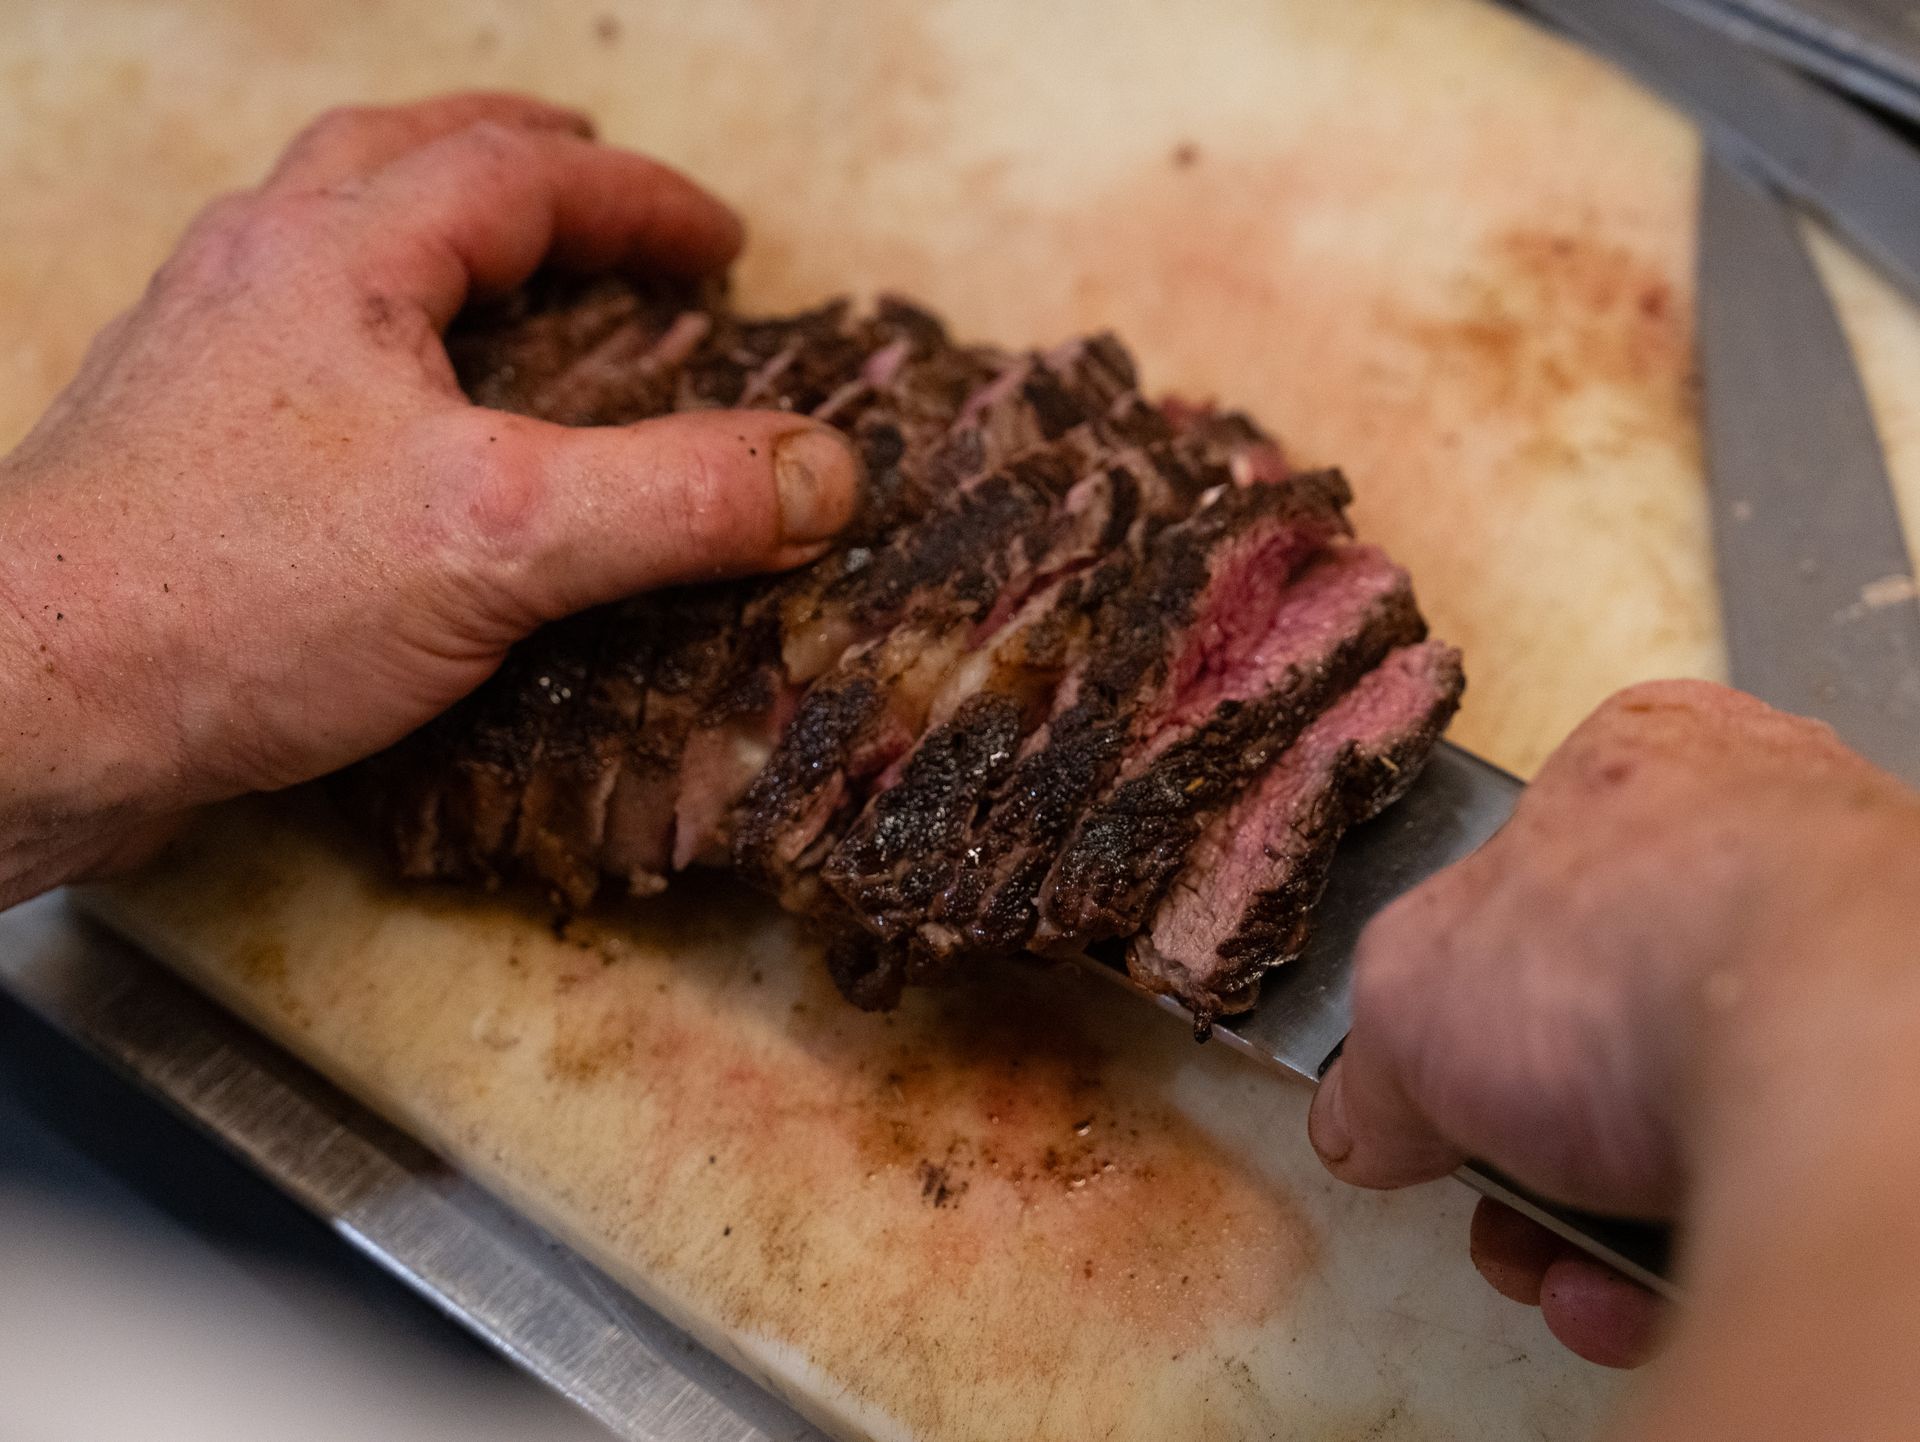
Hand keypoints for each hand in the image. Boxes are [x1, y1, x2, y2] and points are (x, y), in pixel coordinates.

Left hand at [0, 94, 861, 904]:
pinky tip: (403, 411)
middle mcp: (258, 272)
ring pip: (336, 239)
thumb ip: (676, 500)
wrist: (29, 707)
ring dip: (438, 229)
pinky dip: (383, 327)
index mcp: (339, 254)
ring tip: (513, 276)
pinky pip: (301, 335)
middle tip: (601, 192)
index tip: (726, 245)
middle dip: (522, 167)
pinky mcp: (177, 446)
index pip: (517, 175)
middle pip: (402, 161)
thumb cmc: (243, 599)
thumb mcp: (502, 540)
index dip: (639, 199)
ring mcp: (202, 354)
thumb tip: (827, 471)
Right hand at [1309, 681, 1919, 1369]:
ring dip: (1594, 1210)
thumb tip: (1365, 1121)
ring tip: (1565, 1264)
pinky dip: (1694, 1239)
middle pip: (1601, 1008)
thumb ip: (1369, 1061)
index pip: (1529, 863)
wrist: (1837, 1067)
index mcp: (1645, 759)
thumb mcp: (1403, 995)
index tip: (1441, 1065)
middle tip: (1498, 1188)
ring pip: (1689, 1104)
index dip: (1464, 987)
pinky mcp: (1902, 1072)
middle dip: (1530, 1136)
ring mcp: (1859, 952)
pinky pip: (1773, 1164)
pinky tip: (1639, 1284)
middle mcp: (1773, 832)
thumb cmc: (1643, 957)